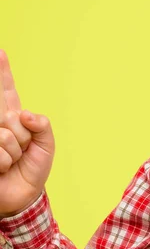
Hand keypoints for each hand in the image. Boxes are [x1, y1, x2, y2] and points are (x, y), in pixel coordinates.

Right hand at [0, 50, 54, 217]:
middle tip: (21, 150)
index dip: (2, 72)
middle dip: (22, 136)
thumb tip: (24, 114)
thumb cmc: (32, 168)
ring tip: (11, 161)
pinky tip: (1, 169)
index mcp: (13, 117)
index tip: (1, 52)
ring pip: (5, 134)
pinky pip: (0, 150)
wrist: (22, 196)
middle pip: (11, 115)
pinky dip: (5, 162)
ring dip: (14, 152)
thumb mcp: (46, 144)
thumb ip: (42, 124)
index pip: (6, 90)